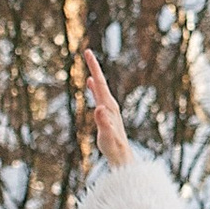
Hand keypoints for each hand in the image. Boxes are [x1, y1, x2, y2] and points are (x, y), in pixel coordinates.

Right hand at [82, 49, 131, 171]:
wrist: (122, 157)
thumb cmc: (114, 148)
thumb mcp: (107, 136)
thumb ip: (104, 123)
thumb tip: (99, 108)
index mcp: (109, 106)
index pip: (100, 83)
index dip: (94, 68)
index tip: (88, 53)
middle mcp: (110, 105)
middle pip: (101, 82)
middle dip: (94, 67)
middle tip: (87, 52)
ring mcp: (109, 109)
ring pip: (100, 88)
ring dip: (95, 75)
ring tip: (89, 64)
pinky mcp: (107, 114)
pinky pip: (99, 95)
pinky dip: (94, 87)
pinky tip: (90, 84)